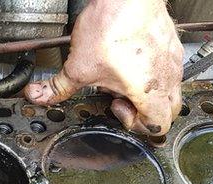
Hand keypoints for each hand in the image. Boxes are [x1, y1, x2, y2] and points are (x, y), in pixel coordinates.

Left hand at [24, 0, 183, 135]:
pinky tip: (130, 60)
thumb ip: (57, 87)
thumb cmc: (112, 27)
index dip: (134, 125)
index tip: (115, 107)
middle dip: (143, 112)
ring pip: (170, 88)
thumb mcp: (77, 67)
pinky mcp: (171, 43)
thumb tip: (39, 95)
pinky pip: (168, 66)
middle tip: (121, 98)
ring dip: (148, 91)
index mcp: (149, 92)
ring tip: (124, 77)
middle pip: (168, 112)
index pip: (157, 127)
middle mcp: (168, 77)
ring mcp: (172, 59)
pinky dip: (152, 71)